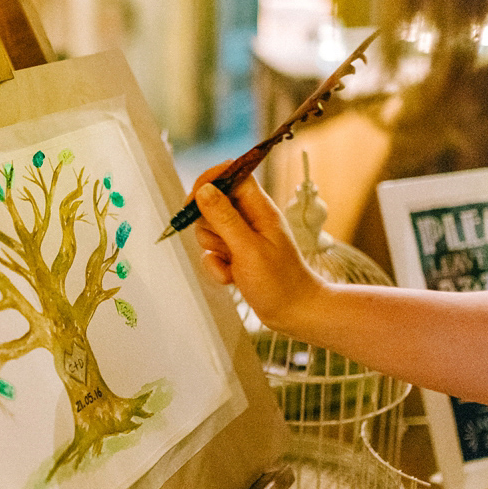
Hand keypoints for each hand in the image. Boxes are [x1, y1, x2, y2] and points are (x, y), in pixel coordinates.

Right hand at [190, 163, 321, 331]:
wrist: (294, 313)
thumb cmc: (279, 282)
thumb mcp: (248, 249)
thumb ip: (224, 218)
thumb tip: (203, 189)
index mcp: (259, 208)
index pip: (231, 175)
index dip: (210, 181)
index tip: (193, 201)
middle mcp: (250, 218)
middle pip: (212, 203)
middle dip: (207, 226)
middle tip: (222, 244)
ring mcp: (242, 237)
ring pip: (208, 230)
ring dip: (212, 251)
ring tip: (232, 266)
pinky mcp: (236, 255)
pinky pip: (211, 253)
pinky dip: (216, 267)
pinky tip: (231, 278)